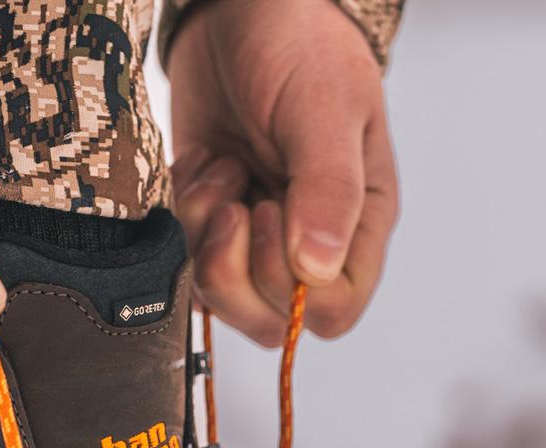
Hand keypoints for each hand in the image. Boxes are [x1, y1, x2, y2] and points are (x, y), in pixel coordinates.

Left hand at [167, 0, 399, 344]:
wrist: (243, 6)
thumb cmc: (301, 45)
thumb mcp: (324, 110)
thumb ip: (327, 190)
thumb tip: (316, 269)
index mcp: (358, 222)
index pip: (334, 309)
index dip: (292, 288)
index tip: (270, 218)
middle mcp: (310, 238)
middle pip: (273, 318)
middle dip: (238, 271)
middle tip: (238, 203)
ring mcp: (259, 231)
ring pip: (226, 297)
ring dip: (207, 243)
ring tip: (221, 176)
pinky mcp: (214, 215)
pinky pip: (191, 255)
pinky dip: (187, 217)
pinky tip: (205, 166)